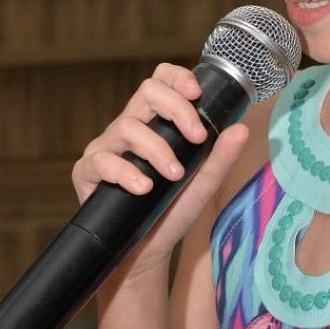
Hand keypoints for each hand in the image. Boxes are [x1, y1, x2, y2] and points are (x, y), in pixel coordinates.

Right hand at [71, 63, 249, 272]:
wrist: (146, 251)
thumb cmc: (173, 210)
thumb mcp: (203, 184)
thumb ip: (221, 157)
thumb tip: (241, 129)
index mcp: (155, 122)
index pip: (161, 81)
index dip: (177, 77)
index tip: (197, 94)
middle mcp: (130, 128)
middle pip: (146, 91)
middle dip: (176, 109)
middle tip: (197, 138)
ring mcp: (107, 148)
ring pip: (127, 126)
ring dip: (156, 149)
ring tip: (174, 175)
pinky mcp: (88, 172)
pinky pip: (102, 161)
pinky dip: (125, 173)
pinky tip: (144, 188)